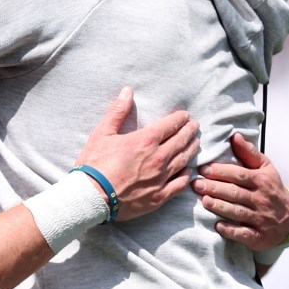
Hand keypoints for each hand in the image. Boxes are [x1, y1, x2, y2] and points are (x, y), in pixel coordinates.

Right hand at [77, 87, 199, 221]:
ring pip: (184, 160)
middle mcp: (158, 158)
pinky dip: (186, 175)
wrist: (92, 197)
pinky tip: (189, 171)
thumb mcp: (102, 133)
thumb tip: (127, 91)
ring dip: (192, 149)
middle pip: (181, 141)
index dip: (180, 118)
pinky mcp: (159, 196)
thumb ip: (117, 111)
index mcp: (145, 140)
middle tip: (195, 125)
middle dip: (190, 131)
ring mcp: (161, 178)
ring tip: (196, 143)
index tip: (185, 115)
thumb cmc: (94, 164)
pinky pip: (180, 184)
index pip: (170, 125)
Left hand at [191, 134, 288, 250]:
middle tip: (196, 184)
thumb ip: (249, 153)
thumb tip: (235, 136)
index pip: (240, 175)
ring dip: (220, 207)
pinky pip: (243, 233)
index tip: (203, 169)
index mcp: (261, 181)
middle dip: (215, 188)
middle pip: (236, 193)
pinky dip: (231, 230)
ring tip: (204, 201)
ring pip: (238, 212)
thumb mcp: (265, 168)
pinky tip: (217, 226)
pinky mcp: (258, 236)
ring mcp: (260, 219)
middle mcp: (261, 200)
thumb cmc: (271, 189)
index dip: (221, 172)